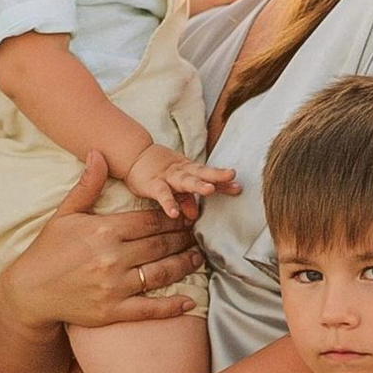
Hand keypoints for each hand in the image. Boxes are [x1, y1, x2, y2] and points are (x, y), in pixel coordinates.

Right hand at [0, 154, 201, 330]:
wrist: (29, 292)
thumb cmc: (47, 250)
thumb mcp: (65, 214)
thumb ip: (87, 185)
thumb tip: (98, 152)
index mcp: (103, 230)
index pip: (150, 221)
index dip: (173, 219)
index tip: (187, 217)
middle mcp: (112, 257)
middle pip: (160, 245)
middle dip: (183, 239)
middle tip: (197, 236)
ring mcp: (114, 286)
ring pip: (161, 273)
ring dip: (184, 265)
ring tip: (197, 258)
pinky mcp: (112, 311)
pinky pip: (150, 309)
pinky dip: (172, 306)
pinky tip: (189, 301)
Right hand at [122, 142, 237, 216]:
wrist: (133, 156)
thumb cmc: (158, 173)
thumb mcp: (175, 185)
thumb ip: (187, 200)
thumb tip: (194, 215)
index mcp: (189, 171)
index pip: (209, 176)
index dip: (223, 181)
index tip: (238, 188)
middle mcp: (182, 172)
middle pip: (202, 173)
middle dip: (217, 175)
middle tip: (232, 176)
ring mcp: (168, 177)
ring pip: (184, 180)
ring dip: (197, 184)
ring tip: (210, 190)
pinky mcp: (153, 184)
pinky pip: (162, 194)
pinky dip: (169, 203)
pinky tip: (175, 214)